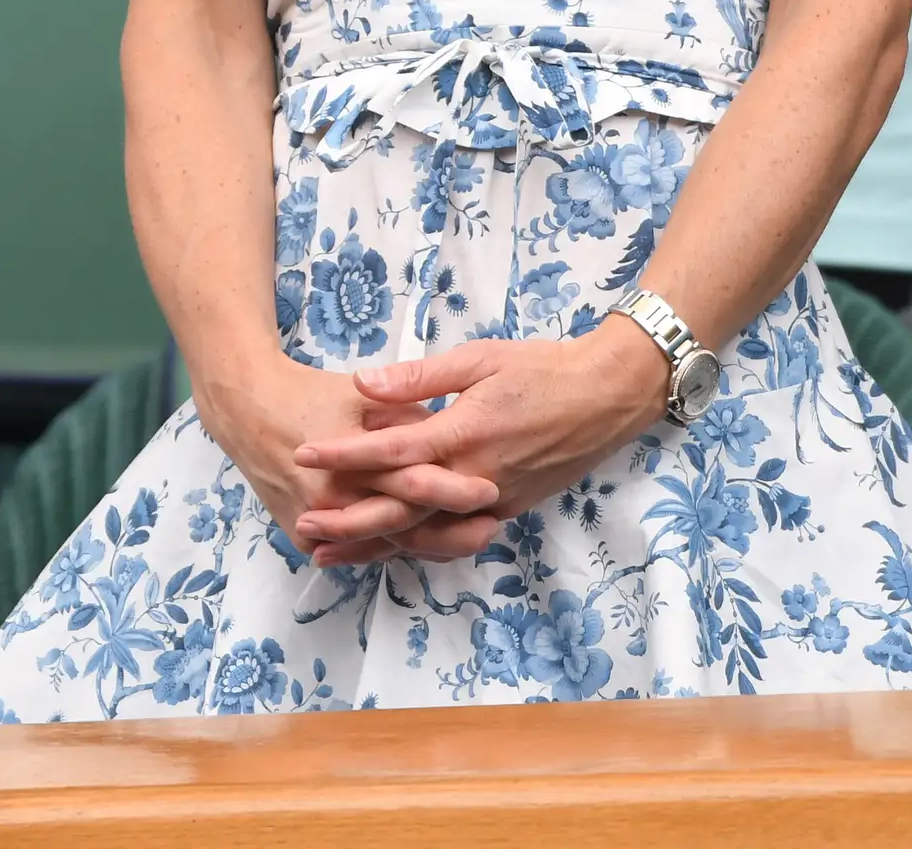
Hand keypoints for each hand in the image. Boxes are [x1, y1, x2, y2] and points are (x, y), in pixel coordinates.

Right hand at [196, 353, 496, 565]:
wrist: (247, 408)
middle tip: (490, 527)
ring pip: (381, 546)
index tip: (491, 491)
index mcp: (351, 459)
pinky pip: (352, 550)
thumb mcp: (360, 396)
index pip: (413, 482)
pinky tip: (422, 546)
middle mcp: (333, 498)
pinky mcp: (302, 533)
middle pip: (402, 524)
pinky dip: (386, 549)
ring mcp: (315, 521)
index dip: (454, 489)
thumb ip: (405, 414)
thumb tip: (447, 431)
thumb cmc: (310, 394)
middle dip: (450, 530)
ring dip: (425, 545)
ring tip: (465, 540)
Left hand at [289, 330, 671, 562]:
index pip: (392, 450)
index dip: (345, 454)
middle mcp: (477, 475)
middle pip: (403, 508)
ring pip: (428, 532)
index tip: (302, 455)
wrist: (608, 397)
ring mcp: (495, 498)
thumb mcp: (478, 359)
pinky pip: (457, 535)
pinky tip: (389, 548)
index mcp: (465, 433)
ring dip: (377, 543)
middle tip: (303, 527)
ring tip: (331, 551)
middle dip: (350, 521)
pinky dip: (419, 545)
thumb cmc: (541, 369)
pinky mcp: (509, 507)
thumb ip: (419, 377)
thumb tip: (363, 383)